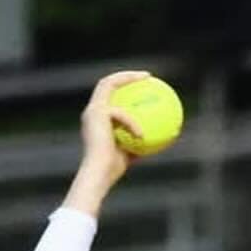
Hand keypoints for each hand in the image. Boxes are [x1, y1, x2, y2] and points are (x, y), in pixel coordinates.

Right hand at [67, 69, 151, 208]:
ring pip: (109, 84)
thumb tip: (158, 138)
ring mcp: (92, 110)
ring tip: (146, 78)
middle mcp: (92, 111)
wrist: (97, 175)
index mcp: (97, 119)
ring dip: (127, 78)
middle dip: (125, 75)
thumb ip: (138, 142)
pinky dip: (132, 124)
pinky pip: (121, 113)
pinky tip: (141, 135)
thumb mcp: (129, 154)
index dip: (124, 87)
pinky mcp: (97, 114)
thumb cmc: (111, 171)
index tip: (143, 85)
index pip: (109, 96)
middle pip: (106, 82)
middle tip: (146, 76)